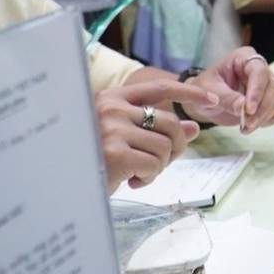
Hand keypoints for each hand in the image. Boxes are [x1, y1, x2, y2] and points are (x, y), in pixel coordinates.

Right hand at [96, 79, 217, 192]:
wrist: (61, 185)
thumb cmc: (93, 160)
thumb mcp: (125, 139)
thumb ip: (157, 130)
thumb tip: (194, 128)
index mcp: (112, 98)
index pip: (160, 88)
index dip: (189, 93)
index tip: (211, 100)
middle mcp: (112, 108)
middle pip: (171, 123)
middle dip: (175, 148)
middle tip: (157, 163)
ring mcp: (112, 129)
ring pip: (165, 146)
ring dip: (158, 166)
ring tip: (136, 172)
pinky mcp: (115, 152)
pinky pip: (154, 165)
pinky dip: (148, 178)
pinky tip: (129, 180)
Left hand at [186, 46, 273, 132]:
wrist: (206, 100)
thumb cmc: (204, 89)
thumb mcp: (207, 91)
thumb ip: (225, 97)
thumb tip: (242, 108)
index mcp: (243, 58)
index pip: (259, 71)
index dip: (257, 91)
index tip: (248, 110)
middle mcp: (260, 67)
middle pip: (272, 86)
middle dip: (261, 109)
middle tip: (246, 125)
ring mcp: (269, 82)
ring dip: (266, 117)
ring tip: (246, 127)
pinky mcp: (273, 97)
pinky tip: (259, 124)